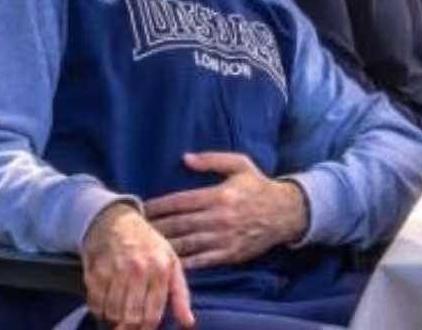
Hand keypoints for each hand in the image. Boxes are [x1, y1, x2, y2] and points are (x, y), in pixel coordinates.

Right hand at [81, 203, 193, 329]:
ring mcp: (115, 269)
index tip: (143, 329)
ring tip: (119, 312)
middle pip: (131, 316)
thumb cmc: (149, 246)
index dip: (147, 328)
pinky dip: (99, 309)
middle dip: (129, 327)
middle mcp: (138, 269)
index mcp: (161, 268)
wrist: (117, 221)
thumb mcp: (172, 263)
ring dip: (114, 318)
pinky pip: (94, 303)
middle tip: (128, 325)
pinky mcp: (95, 271)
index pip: (153, 313)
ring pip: (112, 312)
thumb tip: (188, 322)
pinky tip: (106, 302)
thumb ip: (180, 294)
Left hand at [144, 152, 308, 270]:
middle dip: (154, 228)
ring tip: (144, 246)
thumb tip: (185, 158)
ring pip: (186, 245)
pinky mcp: (229, 254)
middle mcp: (219, 218)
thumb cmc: (259, 187)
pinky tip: (167, 262)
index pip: (180, 202)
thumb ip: (212, 159)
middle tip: (134, 230)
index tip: (141, 209)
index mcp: (219, 195)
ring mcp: (224, 238)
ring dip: (163, 246)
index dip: (158, 206)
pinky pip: (200, 261)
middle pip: (178, 225)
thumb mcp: (241, 165)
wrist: (287, 213)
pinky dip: (182, 263)